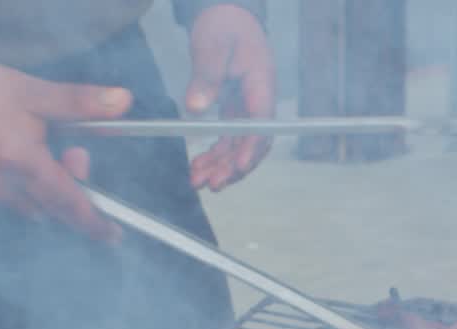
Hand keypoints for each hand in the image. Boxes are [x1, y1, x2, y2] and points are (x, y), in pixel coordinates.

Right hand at [0, 56, 130, 242]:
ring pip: (32, 210)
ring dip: (44, 192)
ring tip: (31, 151)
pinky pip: (8, 207)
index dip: (95, 222)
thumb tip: (124, 102)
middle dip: (72, 190)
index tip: (114, 235)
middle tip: (71, 154)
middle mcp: (1, 187)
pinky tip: (5, 162)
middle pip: (54, 210)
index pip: (70, 202)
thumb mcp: (28, 91)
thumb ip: (78, 102)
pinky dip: (19, 192)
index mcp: (20, 159)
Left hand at [185, 4, 275, 190]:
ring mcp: (248, 109)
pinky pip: (228, 140)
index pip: (261, 124)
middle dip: (233, 166)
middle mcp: (258, 101)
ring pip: (238, 146)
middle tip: (213, 183)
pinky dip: (214, 155)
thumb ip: (206, 76)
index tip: (237, 165)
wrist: (227, 15)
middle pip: (252, 143)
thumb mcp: (213, 45)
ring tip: (199, 182)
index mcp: (261, 84)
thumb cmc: (225, 25)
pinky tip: (199, 167)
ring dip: (221, 166)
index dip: (250, 148)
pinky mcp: (236, 111)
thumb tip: (196, 107)